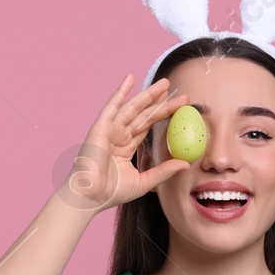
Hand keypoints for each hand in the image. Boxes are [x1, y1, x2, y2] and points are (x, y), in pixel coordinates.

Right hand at [59, 73, 190, 213]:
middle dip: (162, 103)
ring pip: (133, 108)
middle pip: (144, 115)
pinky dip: (120, 92)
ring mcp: (110, 130)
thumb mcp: (144, 181)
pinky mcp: (101, 127)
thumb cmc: (111, 193)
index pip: (148, 127)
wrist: (89, 196)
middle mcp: (119, 136)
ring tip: (165, 84)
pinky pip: (112, 106)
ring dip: (148, 94)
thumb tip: (185, 164)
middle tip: (180, 93)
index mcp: (126, 147)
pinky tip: (130, 78)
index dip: (164, 117)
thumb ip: (163, 171)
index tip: (181, 109)